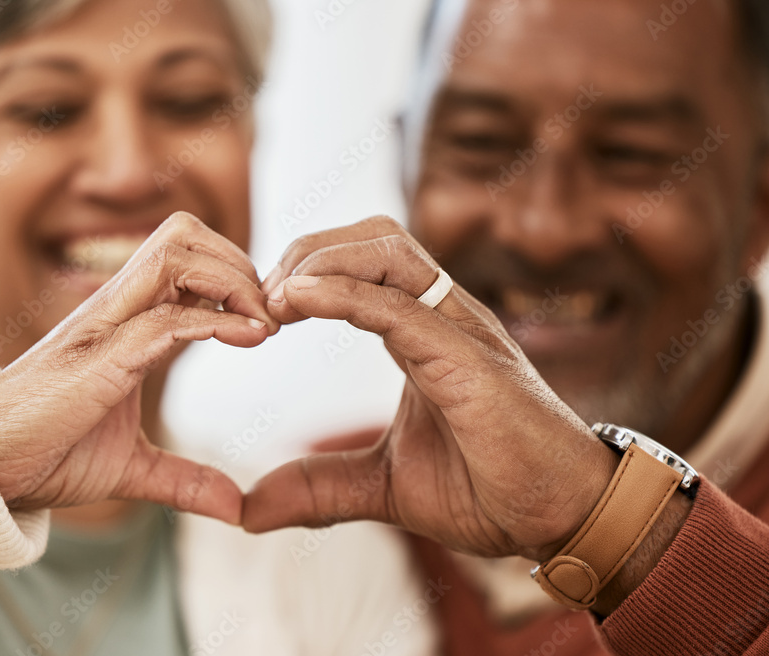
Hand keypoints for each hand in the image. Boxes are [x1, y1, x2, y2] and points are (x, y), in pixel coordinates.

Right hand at [0, 212, 276, 523]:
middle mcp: (116, 310)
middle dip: (238, 261)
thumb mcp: (132, 469)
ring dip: (231, 278)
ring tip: (262, 323)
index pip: (187, 259)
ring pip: (174, 253)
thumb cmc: (48, 455)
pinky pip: (167, 317)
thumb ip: (184, 479)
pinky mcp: (101, 357)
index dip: (235, 275)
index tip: (266, 320)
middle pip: (184, 234)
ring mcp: (106, 326)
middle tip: (269, 313)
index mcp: (126, 323)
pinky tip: (250, 338)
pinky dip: (217, 320)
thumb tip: (236, 507)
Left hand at [245, 216, 619, 560]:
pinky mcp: (471, 361)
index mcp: (425, 333)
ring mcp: (462, 331)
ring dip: (320, 263)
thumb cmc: (490, 490)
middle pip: (373, 238)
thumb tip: (251, 509)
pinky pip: (400, 307)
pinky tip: (297, 303)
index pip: (364, 265)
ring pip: (388, 251)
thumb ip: (320, 486)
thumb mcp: (384, 485)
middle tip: (261, 298)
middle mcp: (445, 317)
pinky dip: (343, 295)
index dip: (308, 272)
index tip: (261, 309)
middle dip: (308, 251)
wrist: (564, 519)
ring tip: (274, 298)